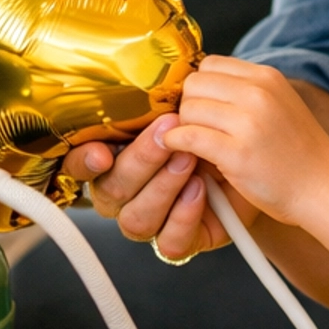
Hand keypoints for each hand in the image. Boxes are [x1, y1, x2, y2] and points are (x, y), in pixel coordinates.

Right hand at [63, 115, 233, 261]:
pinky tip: (200, 190)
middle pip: (112, 189)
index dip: (83, 162)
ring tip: (190, 160)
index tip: (101, 152)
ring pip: (137, 219)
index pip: (78, 165)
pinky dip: (184, 215)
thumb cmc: (206, 134)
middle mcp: (122, 194)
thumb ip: (154, 108)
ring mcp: (147, 220)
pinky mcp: (175, 242)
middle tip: (167, 133)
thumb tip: (146, 86)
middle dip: (141, 160)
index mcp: (112, 160)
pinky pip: (169, 242)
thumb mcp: (180, 113)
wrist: (250, 164)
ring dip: (163, 186)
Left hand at [163, 57, 328, 226]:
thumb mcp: (279, 104)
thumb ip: (244, 92)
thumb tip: (195, 89)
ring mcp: (248, 122)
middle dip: (189, 107)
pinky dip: (176, 143)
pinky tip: (182, 152)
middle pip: (194, 84)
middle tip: (199, 129)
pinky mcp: (237, 154)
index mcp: (267, 77)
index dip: (200, 88)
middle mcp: (258, 93)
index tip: (202, 107)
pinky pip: (188, 136)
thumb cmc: (298, 153)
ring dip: (185, 128)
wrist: (323, 188)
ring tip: (200, 146)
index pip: (209, 64)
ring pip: (188, 110)